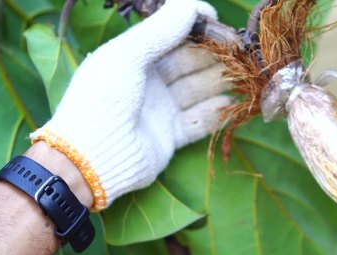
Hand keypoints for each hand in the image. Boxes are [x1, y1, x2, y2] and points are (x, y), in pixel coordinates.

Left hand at [30, 0, 230, 210]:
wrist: (93, 156)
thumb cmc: (103, 98)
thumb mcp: (127, 55)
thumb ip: (160, 29)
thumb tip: (191, 4)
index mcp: (133, 57)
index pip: (170, 34)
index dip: (193, 25)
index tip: (217, 20)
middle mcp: (149, 81)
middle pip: (189, 61)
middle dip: (213, 53)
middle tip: (238, 49)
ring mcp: (161, 109)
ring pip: (198, 89)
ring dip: (220, 80)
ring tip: (243, 73)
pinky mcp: (171, 136)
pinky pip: (200, 120)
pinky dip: (217, 111)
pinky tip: (234, 102)